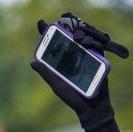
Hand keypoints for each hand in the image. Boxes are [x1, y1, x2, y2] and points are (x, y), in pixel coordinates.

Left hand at [31, 14, 126, 128]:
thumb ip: (47, 73)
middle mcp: (74, 57)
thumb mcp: (57, 85)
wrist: (92, 107)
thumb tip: (33, 62)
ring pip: (85, 38)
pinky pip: (98, 46)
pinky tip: (90, 42)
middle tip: (64, 25)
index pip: (55, 44)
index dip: (49, 33)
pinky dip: (95, 41)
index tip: (42, 24)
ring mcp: (87, 57)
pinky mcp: (99, 59)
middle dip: (67, 27)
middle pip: (71, 37)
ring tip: (78, 37)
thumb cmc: (73, 99)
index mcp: (63, 62)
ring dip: (82, 33)